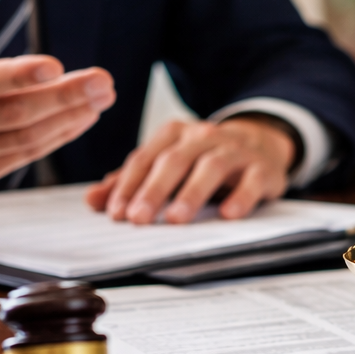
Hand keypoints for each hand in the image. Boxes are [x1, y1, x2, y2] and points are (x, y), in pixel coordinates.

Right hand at [0, 0, 115, 188]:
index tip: (55, 66)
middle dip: (63, 98)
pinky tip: (83, 118)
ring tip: (102, 97)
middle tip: (102, 81)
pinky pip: (24, 156)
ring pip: (24, 139)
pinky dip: (57, 138)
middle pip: (12, 114)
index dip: (17, 77)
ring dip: (69, 119)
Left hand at [84, 116, 296, 223]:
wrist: (261, 142)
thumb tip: (92, 201)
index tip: (116, 213)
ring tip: (175, 219)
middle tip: (137, 218)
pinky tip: (228, 214)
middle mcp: (203, 137)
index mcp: (174, 134)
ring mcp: (235, 150)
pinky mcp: (262, 167)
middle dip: (154, 190)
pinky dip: (241, 196)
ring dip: (192, 192)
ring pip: (211, 166)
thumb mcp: (167, 164)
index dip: (128, 185)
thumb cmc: (204, 159)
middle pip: (174, 160)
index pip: (145, 158)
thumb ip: (130, 182)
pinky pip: (252, 180)